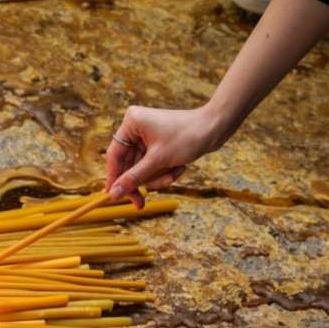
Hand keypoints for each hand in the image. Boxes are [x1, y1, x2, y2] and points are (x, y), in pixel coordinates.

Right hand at [106, 104, 230, 208]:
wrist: (216, 128)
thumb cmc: (187, 137)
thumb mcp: (158, 161)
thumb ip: (134, 178)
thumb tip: (113, 194)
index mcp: (132, 122)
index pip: (115, 155)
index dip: (114, 178)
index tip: (113, 197)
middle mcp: (136, 127)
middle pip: (128, 165)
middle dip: (143, 180)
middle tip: (140, 204)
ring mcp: (148, 135)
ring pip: (142, 168)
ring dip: (158, 176)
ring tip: (173, 173)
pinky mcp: (158, 143)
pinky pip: (153, 165)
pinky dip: (165, 171)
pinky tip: (179, 168)